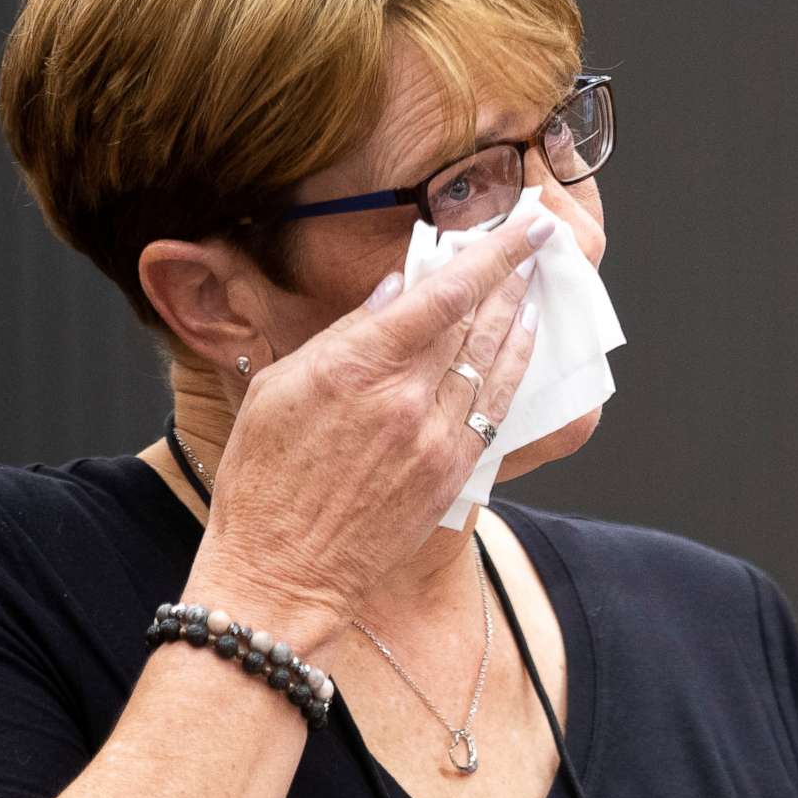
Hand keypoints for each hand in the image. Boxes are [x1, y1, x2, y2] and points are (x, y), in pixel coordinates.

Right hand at [182, 214, 551, 645]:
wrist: (282, 572)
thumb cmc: (264, 480)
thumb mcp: (279, 387)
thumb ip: (346, 333)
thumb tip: (398, 289)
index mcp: (357, 368)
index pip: (444, 294)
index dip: (494, 253)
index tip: (526, 225)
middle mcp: (407, 400)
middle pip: (477, 322)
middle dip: (510, 276)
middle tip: (533, 243)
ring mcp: (436, 440)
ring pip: (493, 362)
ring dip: (518, 317)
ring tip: (532, 284)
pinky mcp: (451, 474)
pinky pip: (495, 407)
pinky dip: (513, 368)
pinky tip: (521, 343)